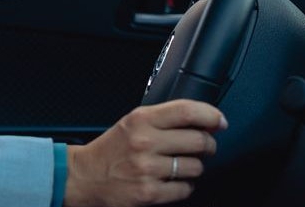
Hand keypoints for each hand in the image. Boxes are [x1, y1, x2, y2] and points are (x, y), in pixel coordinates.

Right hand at [64, 100, 225, 206]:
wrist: (85, 176)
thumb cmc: (111, 150)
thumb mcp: (132, 123)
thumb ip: (163, 119)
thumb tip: (204, 121)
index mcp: (140, 120)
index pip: (187, 111)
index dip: (211, 115)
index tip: (219, 121)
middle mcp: (144, 142)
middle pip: (199, 140)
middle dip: (207, 145)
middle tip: (202, 147)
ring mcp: (148, 169)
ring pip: (196, 167)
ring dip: (193, 167)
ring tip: (177, 165)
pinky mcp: (150, 192)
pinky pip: (186, 189)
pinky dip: (183, 186)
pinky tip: (169, 180)